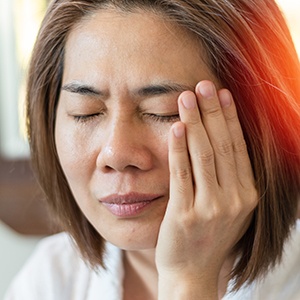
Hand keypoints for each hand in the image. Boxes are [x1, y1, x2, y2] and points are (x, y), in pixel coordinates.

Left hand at [156, 80, 257, 298]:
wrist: (192, 272)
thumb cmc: (208, 236)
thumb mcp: (229, 207)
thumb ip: (230, 177)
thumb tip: (224, 138)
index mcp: (247, 194)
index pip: (237, 147)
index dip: (229, 118)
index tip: (221, 94)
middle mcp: (234, 199)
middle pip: (222, 145)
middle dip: (212, 112)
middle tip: (203, 84)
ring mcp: (211, 208)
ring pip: (204, 156)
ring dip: (195, 123)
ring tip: (186, 97)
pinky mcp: (186, 215)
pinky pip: (183, 175)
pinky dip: (179, 149)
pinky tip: (177, 127)